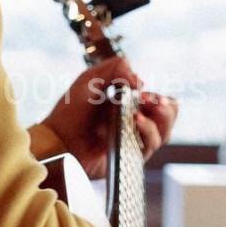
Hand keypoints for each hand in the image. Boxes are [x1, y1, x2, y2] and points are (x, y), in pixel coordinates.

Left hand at [41, 57, 178, 178]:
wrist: (57, 140)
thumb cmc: (70, 111)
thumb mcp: (90, 80)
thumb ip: (114, 69)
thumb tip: (140, 81)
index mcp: (129, 105)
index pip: (158, 101)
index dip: (158, 96)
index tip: (143, 91)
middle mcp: (135, 123)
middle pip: (168, 117)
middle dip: (166, 108)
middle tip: (154, 101)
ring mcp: (133, 140)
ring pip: (164, 133)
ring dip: (160, 119)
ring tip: (144, 110)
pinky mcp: (130, 157)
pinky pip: (150, 146)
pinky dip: (148, 131)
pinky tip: (136, 120)